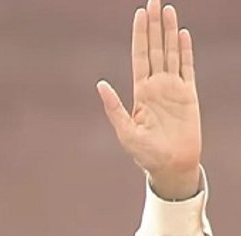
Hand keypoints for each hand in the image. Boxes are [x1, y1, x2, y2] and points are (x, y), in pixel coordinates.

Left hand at [97, 0, 201, 199]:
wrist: (170, 166)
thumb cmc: (144, 153)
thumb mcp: (124, 131)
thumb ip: (114, 107)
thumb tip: (100, 84)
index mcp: (139, 92)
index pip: (139, 56)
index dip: (139, 35)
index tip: (139, 14)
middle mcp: (156, 85)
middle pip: (155, 48)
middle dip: (154, 26)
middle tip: (155, 1)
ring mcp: (174, 89)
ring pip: (171, 53)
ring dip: (169, 31)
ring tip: (168, 10)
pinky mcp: (189, 95)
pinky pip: (188, 68)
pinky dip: (185, 51)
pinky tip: (182, 34)